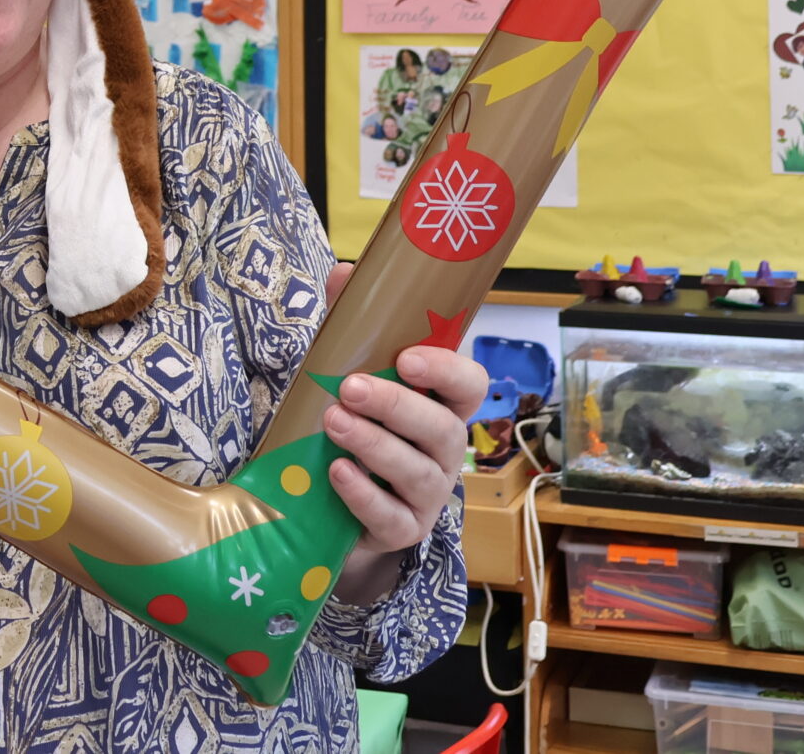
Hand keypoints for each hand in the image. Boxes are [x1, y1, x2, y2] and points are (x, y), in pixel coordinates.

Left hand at [316, 261, 486, 604]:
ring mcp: (428, 494)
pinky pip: (392, 517)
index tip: (406, 357)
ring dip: (375, 445)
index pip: (470, 384)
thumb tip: (345, 273)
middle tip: (349, 388)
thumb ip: (351, 324)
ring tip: (334, 422)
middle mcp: (444, 450)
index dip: (445, 370)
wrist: (337, 503)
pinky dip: (364, 495)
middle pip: (443, 428)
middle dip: (397, 406)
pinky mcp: (402, 531)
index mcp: (441, 405)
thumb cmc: (357, 423)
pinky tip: (336, 472)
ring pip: (418, 472)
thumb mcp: (350, 370)